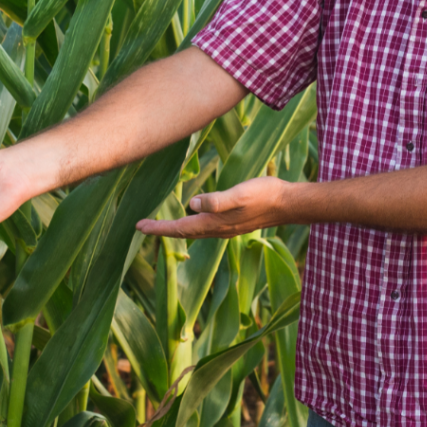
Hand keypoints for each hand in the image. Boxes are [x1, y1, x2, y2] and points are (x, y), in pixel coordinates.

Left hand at [136, 176, 293, 238]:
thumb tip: (192, 204)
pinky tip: (194, 217)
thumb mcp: (240, 193)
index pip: (179, 228)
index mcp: (215, 223)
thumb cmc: (265, 195)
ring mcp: (226, 228)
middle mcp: (218, 229)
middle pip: (183, 233)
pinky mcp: (234, 222)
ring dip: (176, 229)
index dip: (158, 228)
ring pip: (194, 231)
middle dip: (163, 230)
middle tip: (143, 226)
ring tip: (162, 225)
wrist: (288, 204)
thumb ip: (217, 200)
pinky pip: (205, 227)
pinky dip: (192, 225)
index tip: (139, 227)